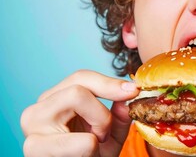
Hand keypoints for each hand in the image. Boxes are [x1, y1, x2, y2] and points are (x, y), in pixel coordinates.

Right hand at [20, 70, 139, 156]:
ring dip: (98, 123)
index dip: (110, 82)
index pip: (81, 77)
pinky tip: (85, 155)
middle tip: (104, 134)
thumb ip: (120, 115)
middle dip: (102, 109)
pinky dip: (91, 147)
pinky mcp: (35, 146)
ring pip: (76, 96)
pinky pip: (79, 137)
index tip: (133, 90)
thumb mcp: (111, 135)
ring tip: (93, 145)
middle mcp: (38, 108)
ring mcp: (32, 125)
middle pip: (78, 86)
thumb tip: (128, 92)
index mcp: (55, 102)